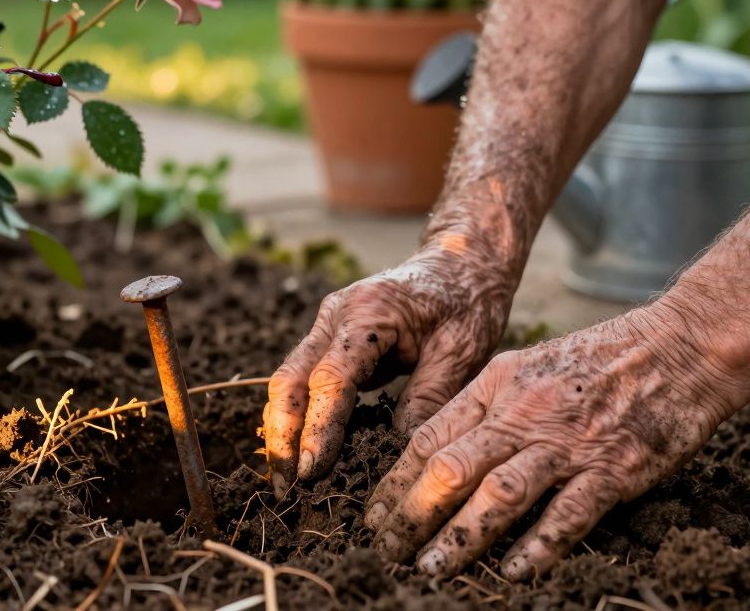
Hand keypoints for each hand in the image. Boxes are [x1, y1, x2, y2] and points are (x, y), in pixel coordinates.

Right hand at [264, 244, 512, 492]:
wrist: (460, 263)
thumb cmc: (466, 301)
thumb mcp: (461, 350)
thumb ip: (429, 396)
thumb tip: (399, 451)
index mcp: (367, 313)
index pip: (330, 378)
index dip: (318, 427)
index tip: (312, 471)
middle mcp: (335, 316)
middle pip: (291, 379)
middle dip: (283, 435)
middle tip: (287, 486)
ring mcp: (327, 327)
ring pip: (289, 381)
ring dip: (283, 429)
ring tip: (288, 481)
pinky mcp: (330, 341)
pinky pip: (304, 381)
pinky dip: (298, 416)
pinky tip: (302, 453)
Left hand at [364, 306, 745, 579]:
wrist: (680, 346)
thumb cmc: (601, 359)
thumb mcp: (529, 365)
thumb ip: (485, 404)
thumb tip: (435, 448)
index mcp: (498, 385)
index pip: (430, 438)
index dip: (396, 481)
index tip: (375, 515)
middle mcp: (524, 413)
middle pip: (451, 468)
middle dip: (412, 514)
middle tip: (386, 550)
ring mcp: (567, 442)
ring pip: (499, 494)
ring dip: (460, 536)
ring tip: (431, 568)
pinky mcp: (613, 468)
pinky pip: (567, 514)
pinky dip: (537, 546)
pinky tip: (512, 573)